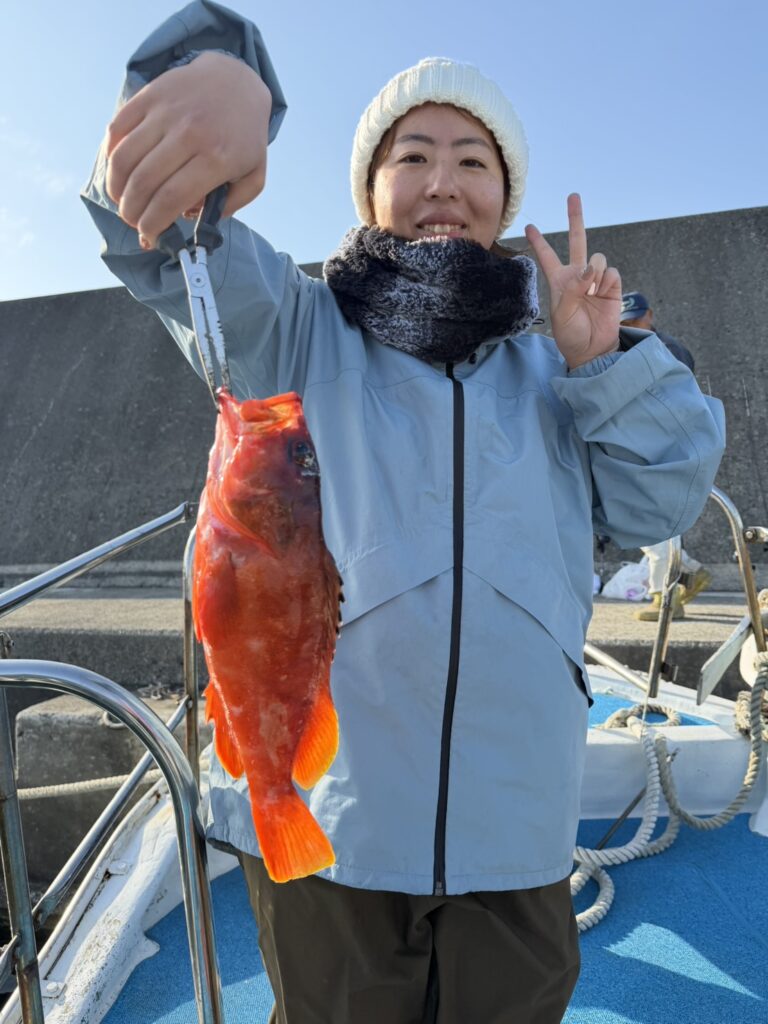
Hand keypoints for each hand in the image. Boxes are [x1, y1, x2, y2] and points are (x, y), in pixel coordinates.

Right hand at [104, 52, 272, 246]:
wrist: (236, 81)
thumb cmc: (244, 138)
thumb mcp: (253, 177)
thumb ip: (229, 206)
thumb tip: (188, 217)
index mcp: (216, 158)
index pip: (171, 199)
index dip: (152, 223)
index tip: (148, 234)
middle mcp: (189, 133)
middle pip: (144, 182)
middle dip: (131, 211)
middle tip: (132, 220)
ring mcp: (166, 112)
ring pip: (124, 158)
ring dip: (115, 188)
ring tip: (122, 201)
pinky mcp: (149, 96)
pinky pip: (117, 130)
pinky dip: (110, 156)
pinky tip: (118, 172)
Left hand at [525, 194, 621, 368]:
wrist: (592, 349)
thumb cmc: (571, 334)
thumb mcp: (561, 314)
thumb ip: (572, 289)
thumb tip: (589, 268)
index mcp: (559, 281)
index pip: (547, 257)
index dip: (539, 242)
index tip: (529, 226)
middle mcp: (578, 276)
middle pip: (577, 240)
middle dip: (575, 218)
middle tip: (573, 196)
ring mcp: (596, 279)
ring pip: (597, 257)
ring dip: (594, 272)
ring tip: (590, 293)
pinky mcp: (612, 286)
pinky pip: (611, 272)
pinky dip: (606, 282)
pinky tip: (601, 295)